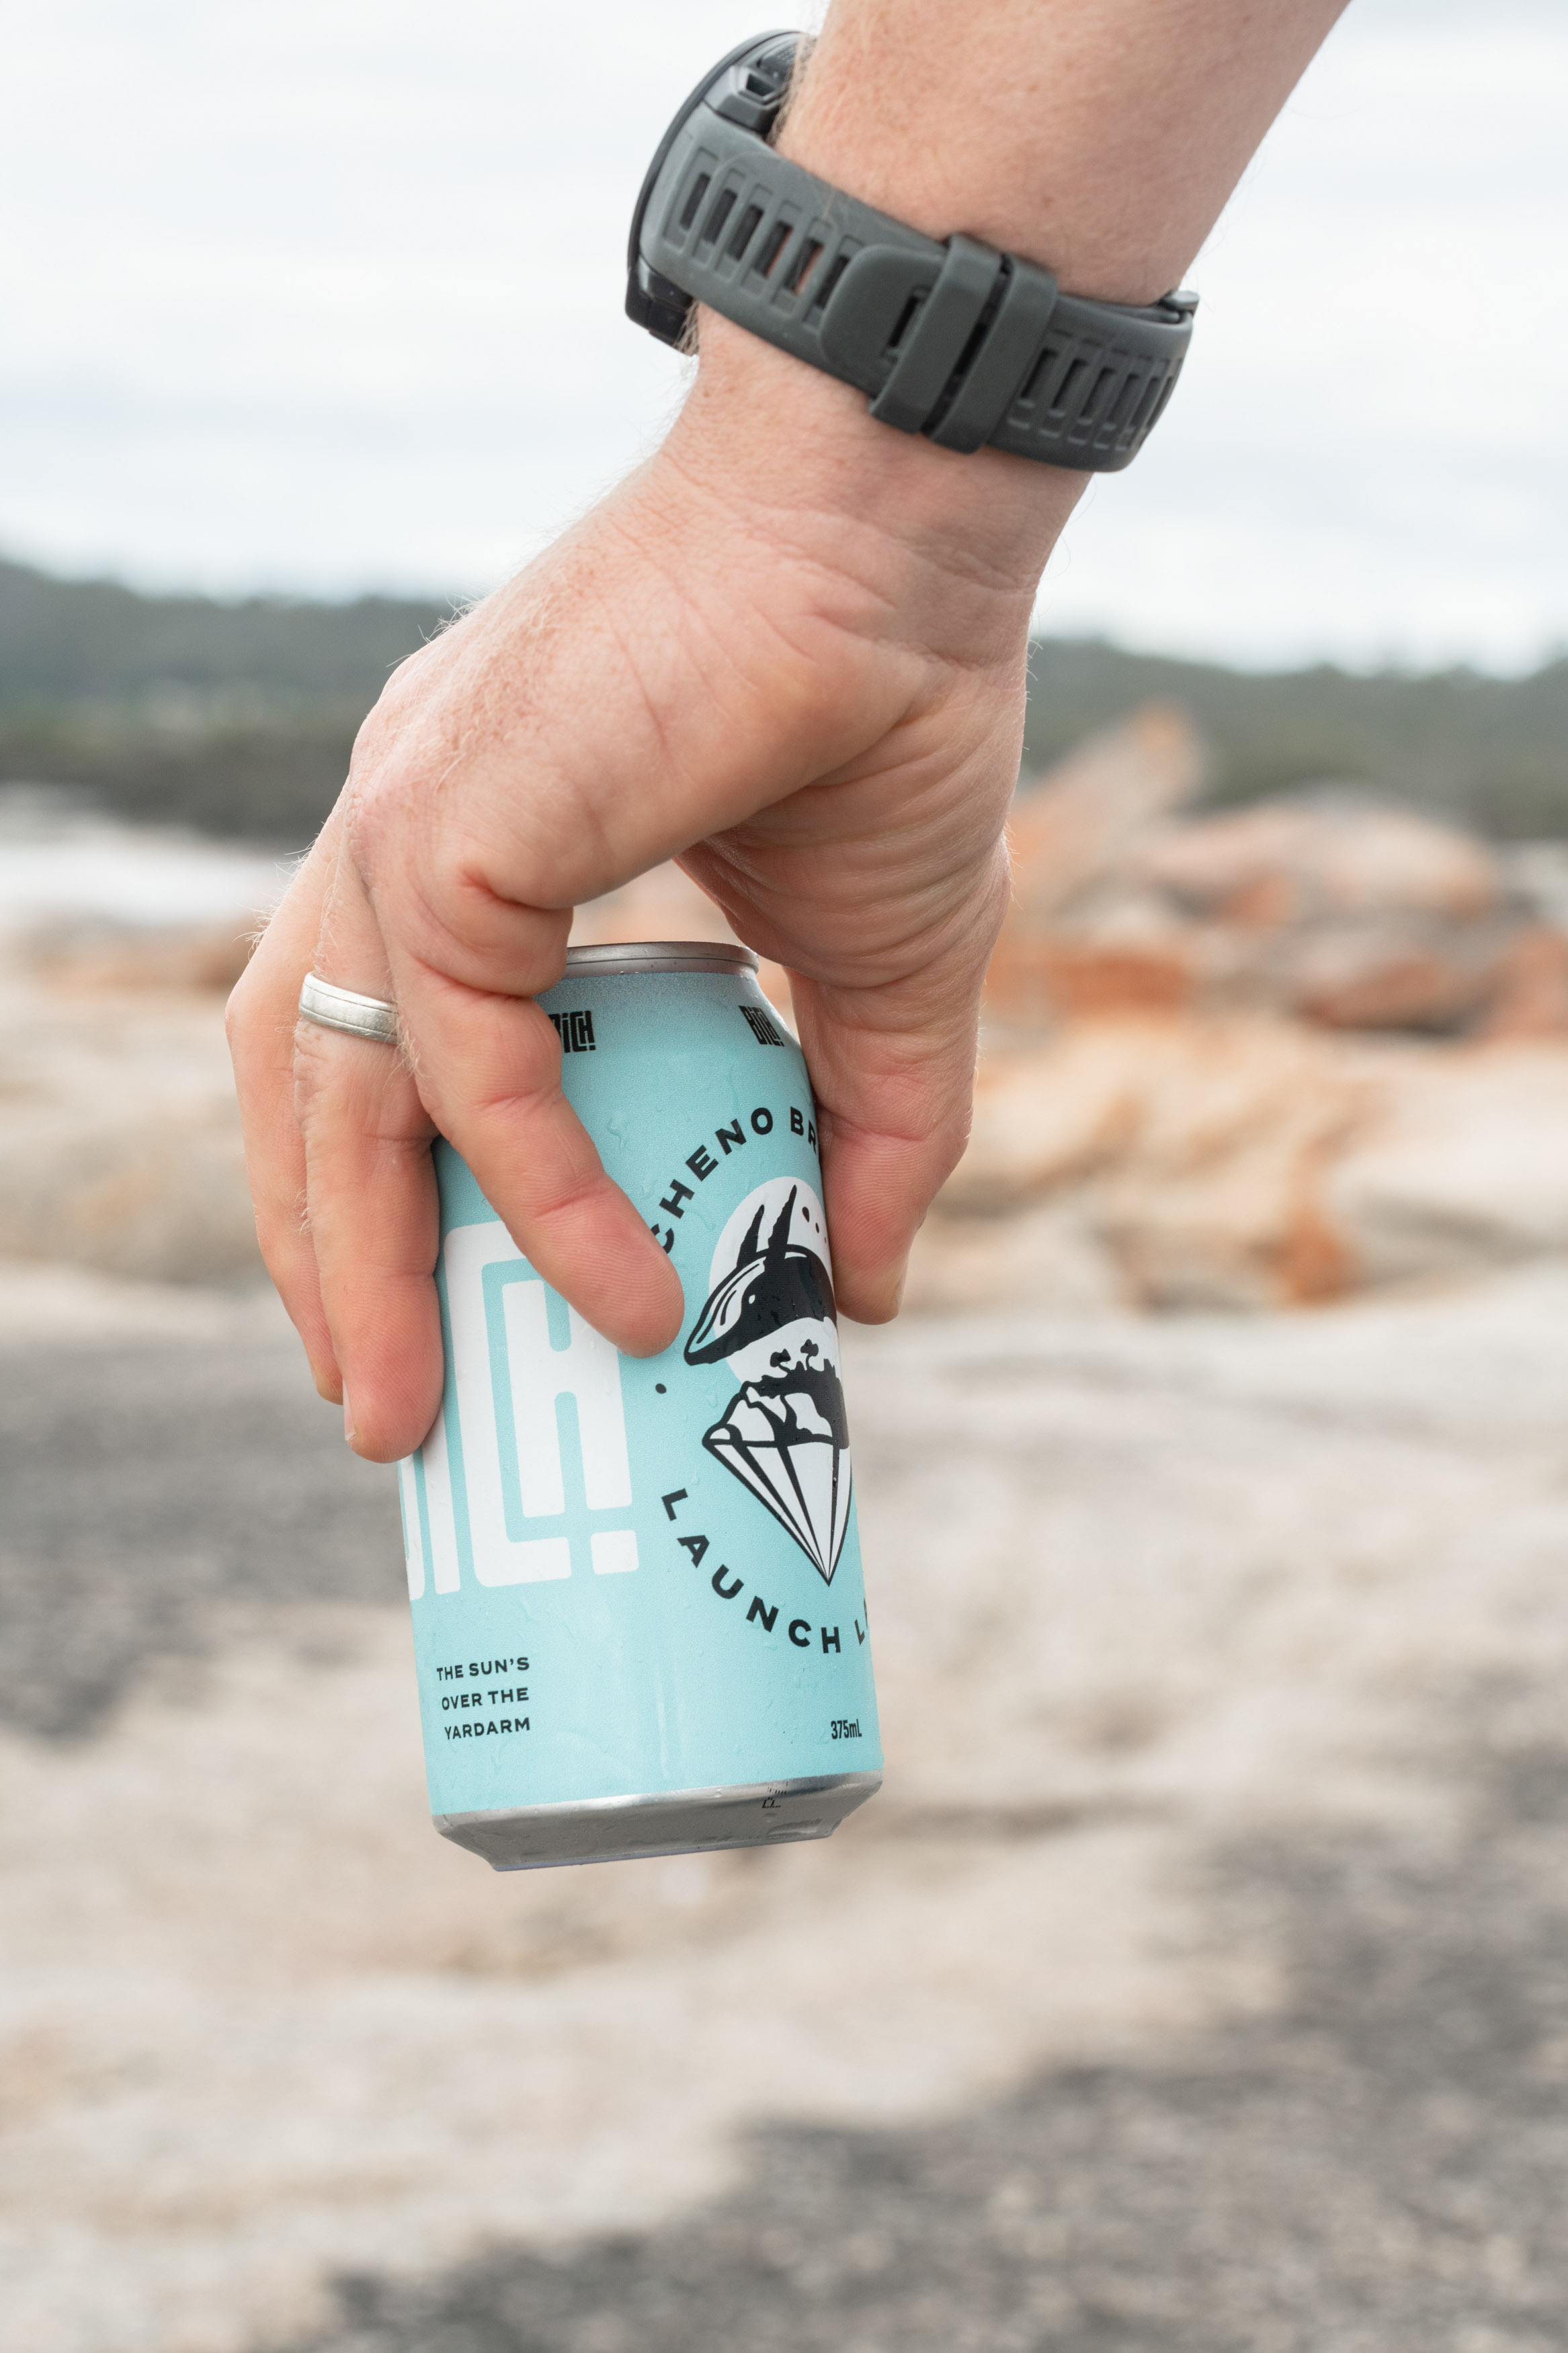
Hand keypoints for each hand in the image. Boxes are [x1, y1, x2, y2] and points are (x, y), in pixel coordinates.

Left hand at [226, 320, 1075, 1460]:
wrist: (904, 538)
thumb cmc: (888, 716)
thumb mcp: (889, 979)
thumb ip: (866, 1133)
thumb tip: (869, 1294)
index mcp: (474, 845)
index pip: (372, 1041)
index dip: (377, 1191)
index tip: (429, 1322)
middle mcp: (407, 830)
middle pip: (305, 1082)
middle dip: (331, 1260)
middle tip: (389, 1411)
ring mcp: (407, 820)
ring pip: (331, 1083)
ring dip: (355, 1261)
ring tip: (408, 1409)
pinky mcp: (447, 824)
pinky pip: (465, 1058)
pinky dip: (533, 1190)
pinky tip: (620, 1292)